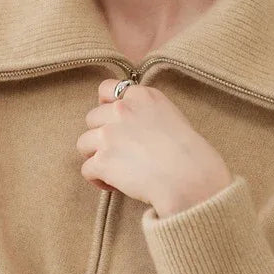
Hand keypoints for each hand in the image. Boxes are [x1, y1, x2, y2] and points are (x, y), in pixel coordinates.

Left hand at [76, 78, 233, 214]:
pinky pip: (87, 169)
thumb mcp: (172, 117)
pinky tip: (115, 185)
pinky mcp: (102, 160)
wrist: (189, 177)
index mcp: (142, 96)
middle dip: (101, 135)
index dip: (105, 106)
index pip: (106, 88)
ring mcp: (109, 134)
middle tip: (119, 152)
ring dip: (96, 156)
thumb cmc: (189, 154)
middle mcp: (121, 110)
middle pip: (92, 118)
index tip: (112, 120)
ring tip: (115, 170)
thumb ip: (146, 114)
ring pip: (84, 143)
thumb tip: (130, 127)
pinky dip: (98, 179)